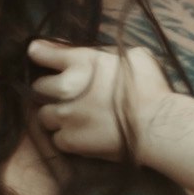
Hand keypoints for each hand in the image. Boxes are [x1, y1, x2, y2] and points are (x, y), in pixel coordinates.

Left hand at [29, 38, 160, 158]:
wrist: (158, 125)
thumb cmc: (152, 88)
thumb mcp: (135, 56)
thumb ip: (110, 54)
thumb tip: (100, 54)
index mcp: (82, 63)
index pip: (46, 54)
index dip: (39, 53)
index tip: (35, 53)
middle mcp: (67, 88)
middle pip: (38, 87)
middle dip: (47, 89)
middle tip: (60, 93)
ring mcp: (65, 116)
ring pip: (43, 115)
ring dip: (53, 114)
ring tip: (68, 117)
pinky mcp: (70, 141)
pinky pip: (56, 139)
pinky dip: (65, 136)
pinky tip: (77, 134)